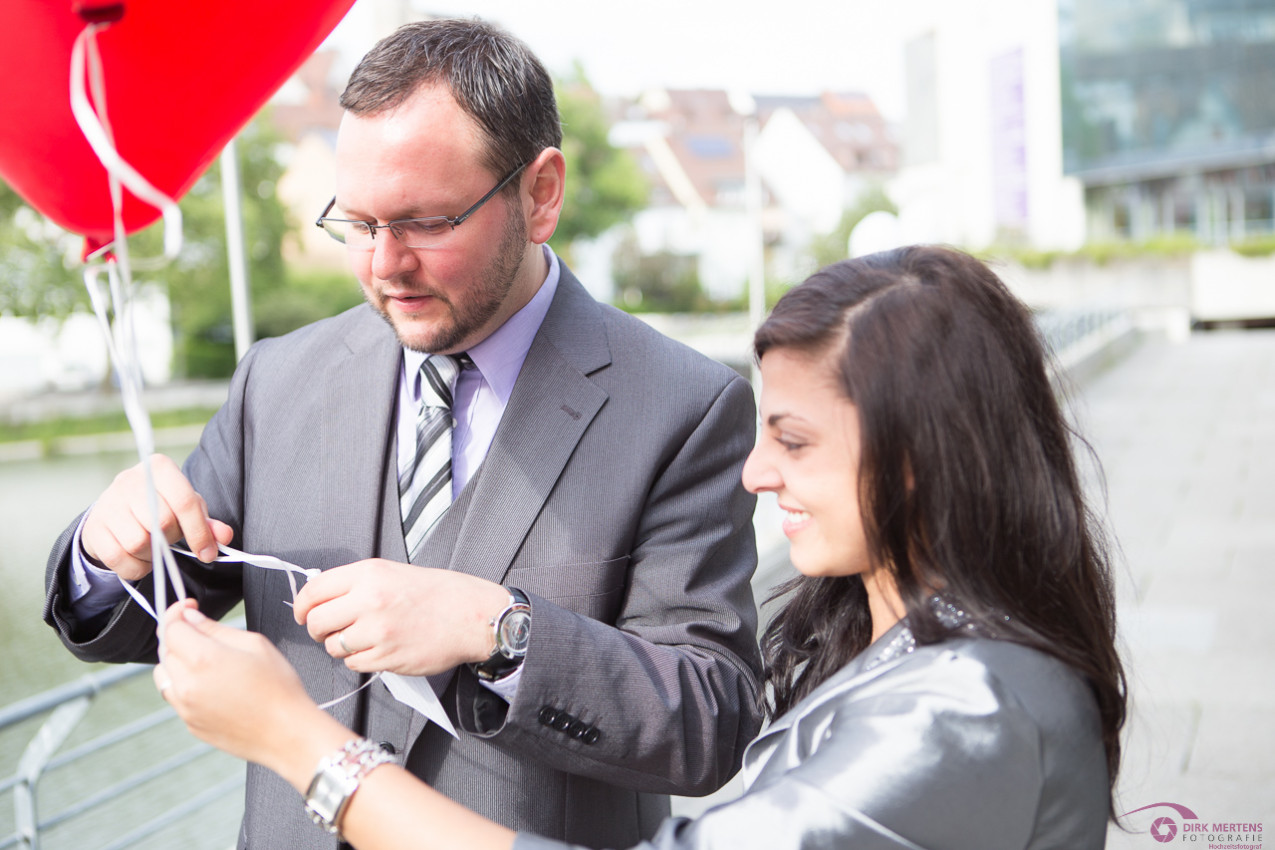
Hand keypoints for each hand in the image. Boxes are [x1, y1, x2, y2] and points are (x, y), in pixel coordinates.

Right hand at [82, 454, 233, 580]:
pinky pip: (119, 558)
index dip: (199, 532)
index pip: (184, 502)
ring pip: (139, 542)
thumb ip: (207, 522)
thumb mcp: (186, 508)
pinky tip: (140, 559)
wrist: (115, 511)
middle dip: (172, 540)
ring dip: (152, 555)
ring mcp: (108, 503)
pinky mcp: (93, 527)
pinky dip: (135, 567)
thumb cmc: (159, 506)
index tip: (208, 553)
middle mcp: (130, 480)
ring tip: (154, 548)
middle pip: (162, 522)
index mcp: (159, 467)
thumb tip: (224, 536)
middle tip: (170, 540)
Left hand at [155, 602, 348, 787]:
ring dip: (175, 661)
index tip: (186, 607)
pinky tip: (212, 684)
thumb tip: (192, 618)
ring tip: (203, 659)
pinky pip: (175, 697)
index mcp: (203, 660)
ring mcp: (185, 708)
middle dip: (178, 635)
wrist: (286, 733)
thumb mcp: (255, 645)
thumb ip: (217, 629)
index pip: (172, 628)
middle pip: (164, 650)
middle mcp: (187, 685)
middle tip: (199, 630)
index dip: (177, 613)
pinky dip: (184, 685)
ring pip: (164, 675)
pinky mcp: (189, 724)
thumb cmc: (279, 688)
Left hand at [293, 560, 509, 676]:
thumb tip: (320, 598)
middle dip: (319, 630)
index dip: (302, 606)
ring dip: (341, 646)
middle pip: (316, 622)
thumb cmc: (437, 594)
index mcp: (369, 574)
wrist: (471, 616)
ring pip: (333, 646)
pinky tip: (378, 648)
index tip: (303, 614)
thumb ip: (356, 583)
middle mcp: (369, 600)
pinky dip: (360, 659)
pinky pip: (354, 663)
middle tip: (331, 630)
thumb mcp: (393, 572)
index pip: (313, 591)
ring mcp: (378, 631)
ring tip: (363, 638)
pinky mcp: (387, 657)